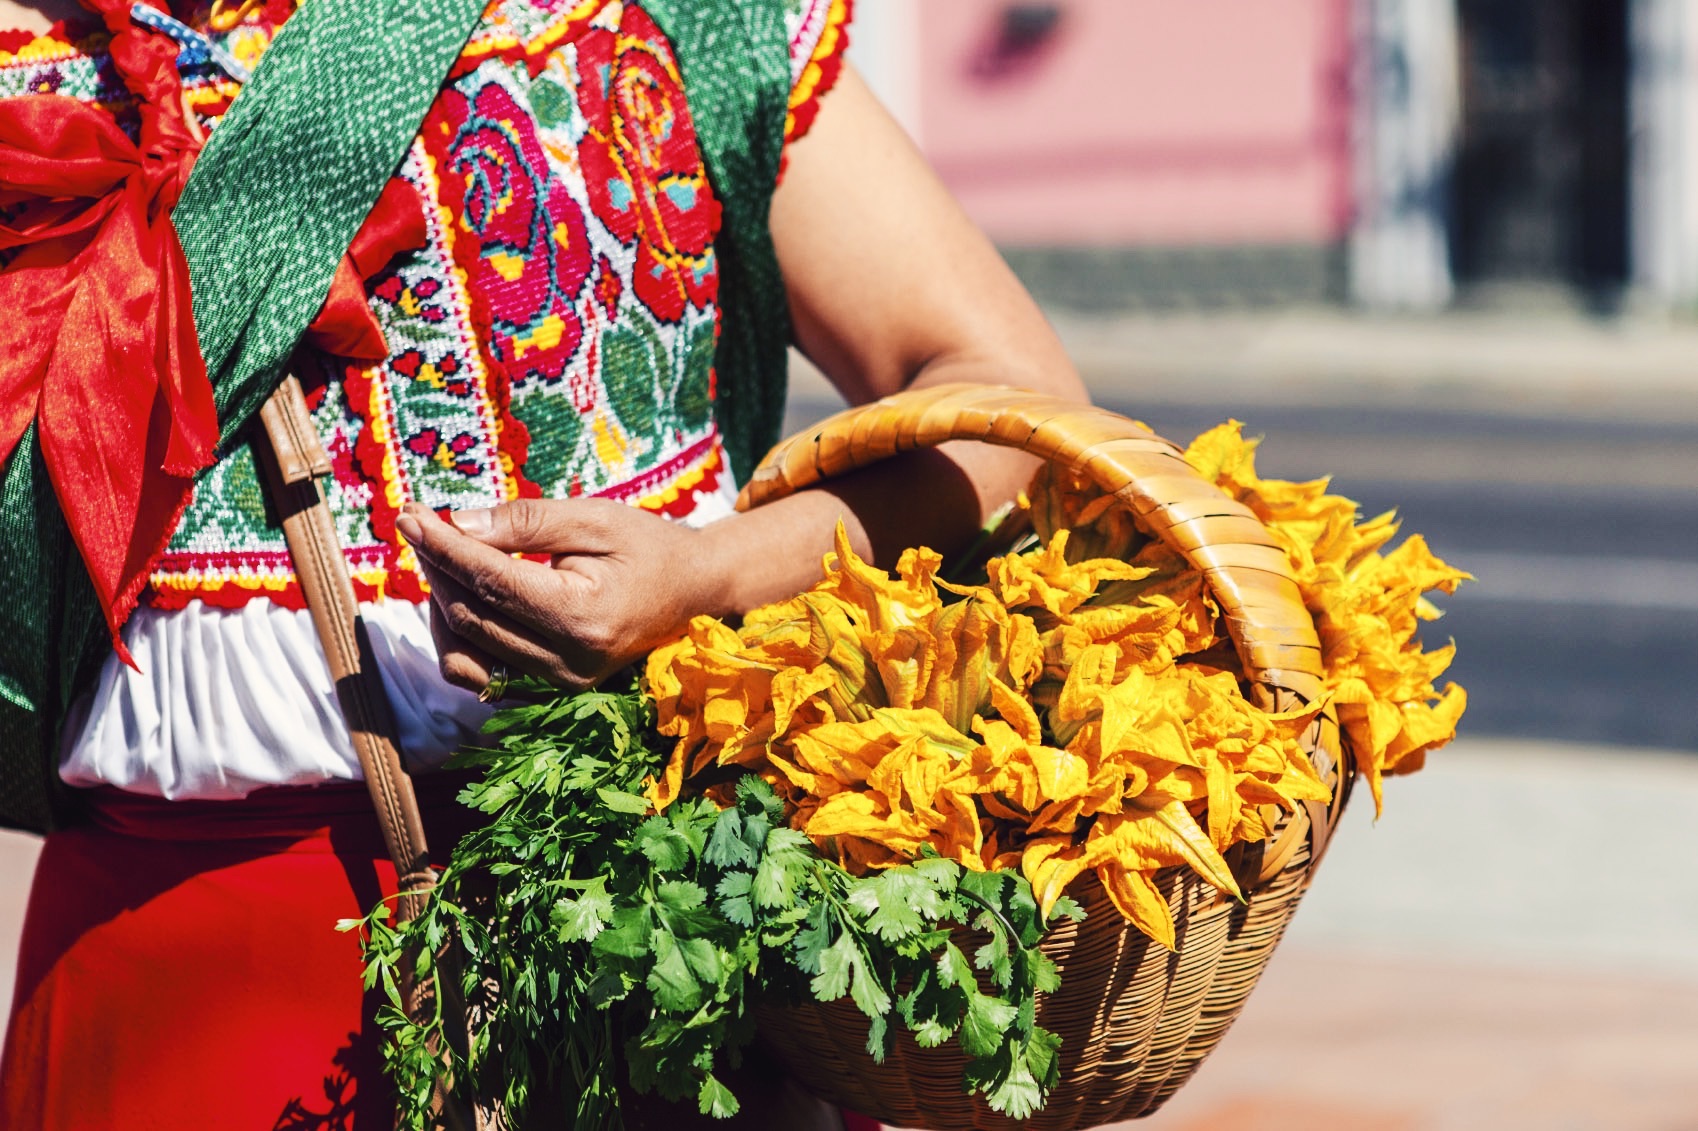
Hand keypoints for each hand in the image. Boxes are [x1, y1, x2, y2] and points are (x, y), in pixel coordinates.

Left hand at [395, 498, 726, 695]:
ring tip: (446, 561)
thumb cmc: (647, 545)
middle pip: (472, 615)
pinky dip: (459, 640)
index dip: (444, 547)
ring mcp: (560, 685)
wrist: (693, 591)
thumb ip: (526, 522)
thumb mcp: (593, 518)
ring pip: (464, 653)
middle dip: (437, 567)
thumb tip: (457, 524)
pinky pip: (480, 676)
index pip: (490, 581)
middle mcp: (569, 663)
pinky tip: (463, 601)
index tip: (410, 517)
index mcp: (583, 616)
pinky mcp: (552, 693)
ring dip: (441, 604)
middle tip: (420, 526)